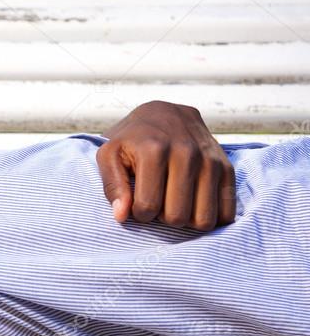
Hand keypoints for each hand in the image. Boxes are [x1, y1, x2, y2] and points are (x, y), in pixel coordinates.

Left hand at [96, 100, 235, 230]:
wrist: (166, 115)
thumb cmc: (132, 140)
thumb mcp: (109, 154)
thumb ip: (112, 185)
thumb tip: (121, 216)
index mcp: (154, 150)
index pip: (148, 207)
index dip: (138, 213)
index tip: (136, 201)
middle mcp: (187, 154)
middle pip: (177, 217)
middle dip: (162, 218)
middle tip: (157, 201)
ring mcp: (210, 161)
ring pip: (203, 220)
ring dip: (187, 220)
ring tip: (175, 202)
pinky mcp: (227, 168)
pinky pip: (226, 213)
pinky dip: (210, 217)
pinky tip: (195, 206)